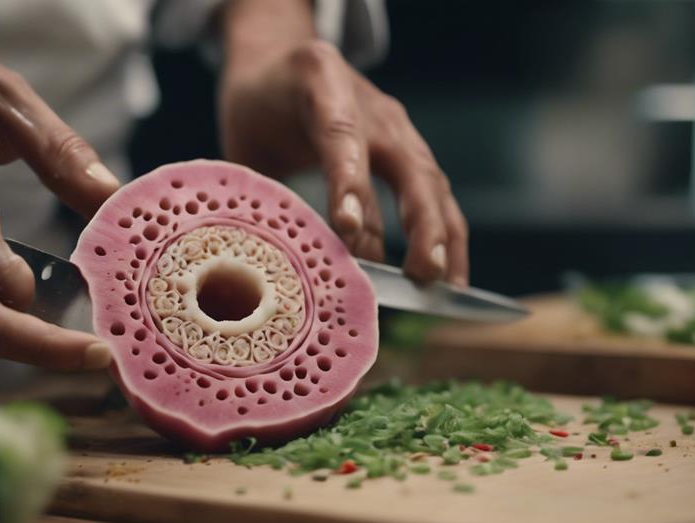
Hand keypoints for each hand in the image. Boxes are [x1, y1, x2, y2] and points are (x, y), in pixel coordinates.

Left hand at [218, 3, 468, 285]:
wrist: (280, 64)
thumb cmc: (258, 107)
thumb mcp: (246, 141)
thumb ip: (266, 194)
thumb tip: (283, 266)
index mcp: (320, 83)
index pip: (340, 135)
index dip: (348, 181)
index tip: (347, 228)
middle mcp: (370, 105)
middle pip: (407, 163)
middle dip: (420, 221)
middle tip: (420, 273)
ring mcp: (396, 127)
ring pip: (430, 183)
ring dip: (440, 236)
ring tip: (444, 286)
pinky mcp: (407, 150)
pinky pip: (434, 194)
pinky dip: (443, 235)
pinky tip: (447, 277)